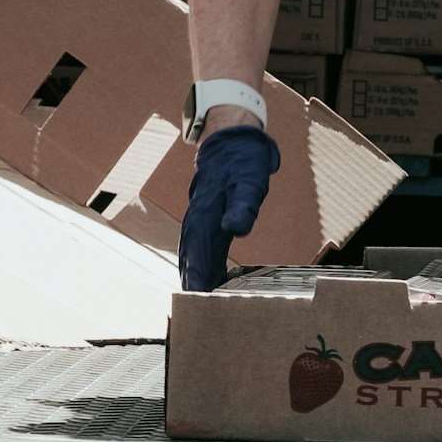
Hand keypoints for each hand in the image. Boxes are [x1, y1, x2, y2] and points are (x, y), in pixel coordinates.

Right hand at [179, 123, 280, 292]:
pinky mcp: (210, 215)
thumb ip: (242, 205)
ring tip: (197, 295)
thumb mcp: (248, 180)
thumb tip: (233, 229)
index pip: (199, 245)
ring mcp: (203, 214)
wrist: (233, 139)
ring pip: (194, 247)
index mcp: (207, 208)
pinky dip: (201, 260)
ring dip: (194, 270)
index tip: (196, 292)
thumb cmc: (242, 160)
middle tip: (194, 303)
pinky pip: (202, 241)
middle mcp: (201, 214)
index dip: (196, 269)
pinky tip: (207, 275)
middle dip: (192, 276)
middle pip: (192, 250)